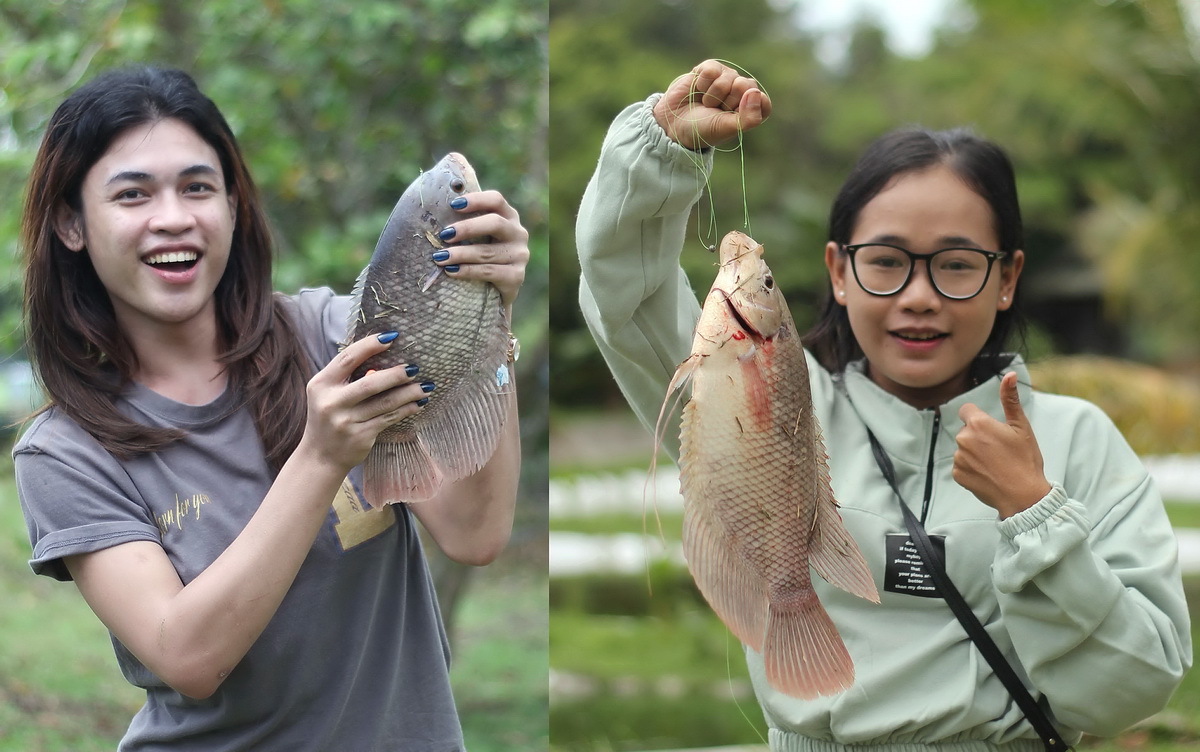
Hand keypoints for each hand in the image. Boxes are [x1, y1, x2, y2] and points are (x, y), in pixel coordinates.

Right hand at [299, 333, 429, 471]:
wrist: (321, 456)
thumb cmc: (329, 416)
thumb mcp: (327, 392)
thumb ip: (347, 376)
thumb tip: (382, 353)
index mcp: (321, 384)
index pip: (347, 358)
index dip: (370, 346)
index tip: (391, 337)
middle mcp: (332, 402)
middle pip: (370, 383)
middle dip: (396, 374)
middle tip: (415, 367)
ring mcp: (346, 421)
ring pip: (385, 402)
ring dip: (409, 393)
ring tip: (426, 386)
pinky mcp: (361, 436)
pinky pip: (389, 418)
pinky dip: (406, 409)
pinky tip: (418, 403)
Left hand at [432, 190, 528, 309]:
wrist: (496, 291)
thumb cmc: (479, 257)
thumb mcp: (477, 237)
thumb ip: (465, 224)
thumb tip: (433, 212)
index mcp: (508, 216)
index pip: (496, 200)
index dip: (476, 200)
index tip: (453, 205)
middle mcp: (518, 233)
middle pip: (495, 223)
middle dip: (467, 228)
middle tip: (444, 234)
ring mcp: (519, 255)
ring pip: (487, 252)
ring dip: (460, 254)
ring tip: (440, 257)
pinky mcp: (516, 277)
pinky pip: (488, 272)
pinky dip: (467, 271)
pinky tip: (451, 271)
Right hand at [652, 59, 771, 149]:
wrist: (674, 124)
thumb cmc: (702, 129)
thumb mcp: (726, 128)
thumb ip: (748, 118)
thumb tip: (756, 93)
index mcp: (749, 109)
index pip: (763, 102)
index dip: (747, 108)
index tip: (732, 116)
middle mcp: (741, 92)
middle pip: (746, 86)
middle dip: (728, 100)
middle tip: (716, 110)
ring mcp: (726, 78)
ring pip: (729, 77)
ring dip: (713, 94)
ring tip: (705, 102)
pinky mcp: (710, 69)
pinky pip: (713, 69)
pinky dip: (703, 82)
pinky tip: (698, 90)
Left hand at [953, 372, 1051, 518]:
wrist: (1023, 495)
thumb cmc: (1025, 459)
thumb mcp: (1021, 427)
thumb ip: (1010, 399)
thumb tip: (1008, 374)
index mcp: (978, 424)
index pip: (967, 411)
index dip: (980, 418)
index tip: (992, 429)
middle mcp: (963, 439)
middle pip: (967, 431)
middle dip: (979, 436)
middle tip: (1000, 450)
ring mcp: (959, 458)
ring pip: (964, 449)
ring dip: (975, 453)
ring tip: (996, 464)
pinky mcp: (957, 474)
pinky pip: (962, 466)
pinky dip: (972, 469)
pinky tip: (989, 474)